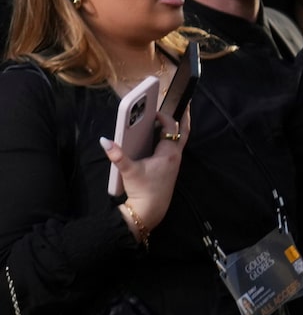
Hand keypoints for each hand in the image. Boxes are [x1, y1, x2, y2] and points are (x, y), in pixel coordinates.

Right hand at [103, 110, 186, 235]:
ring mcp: (174, 163)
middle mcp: (175, 157)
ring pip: (180, 140)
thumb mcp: (128, 171)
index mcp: (168, 154)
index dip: (163, 116)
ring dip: (177, 128)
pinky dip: (171, 138)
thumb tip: (105, 140)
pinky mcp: (171, 168)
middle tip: (185, 103)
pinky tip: (161, 136)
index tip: (153, 110)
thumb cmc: (142, 190)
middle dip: (184, 117)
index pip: (171, 128)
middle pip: (184, 132)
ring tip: (174, 115)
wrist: (150, 210)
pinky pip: (174, 148)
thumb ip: (116, 155)